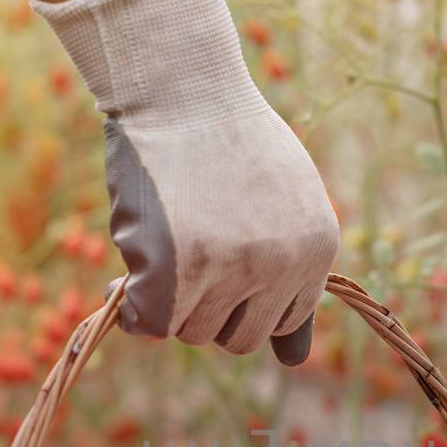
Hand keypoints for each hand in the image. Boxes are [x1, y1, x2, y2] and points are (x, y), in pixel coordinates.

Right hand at [34, 0, 338, 363]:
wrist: (181, 84)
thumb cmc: (229, 139)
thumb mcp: (287, 204)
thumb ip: (294, 282)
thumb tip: (296, 362)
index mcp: (317, 250)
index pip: (280, 324)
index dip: (241, 300)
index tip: (217, 264)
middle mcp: (281, 266)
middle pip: (235, 337)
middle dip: (205, 306)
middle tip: (185, 249)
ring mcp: (229, 270)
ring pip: (191, 331)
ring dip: (168, 298)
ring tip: (163, 237)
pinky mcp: (174, 270)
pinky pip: (147, 324)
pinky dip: (131, 308)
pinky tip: (128, 270)